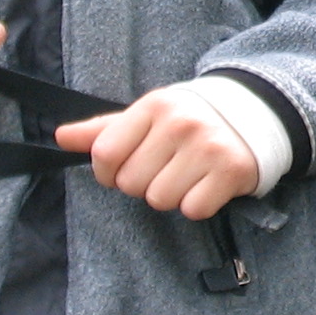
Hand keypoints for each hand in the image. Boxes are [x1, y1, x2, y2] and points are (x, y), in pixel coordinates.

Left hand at [55, 87, 259, 220]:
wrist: (255, 113)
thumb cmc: (189, 119)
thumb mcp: (148, 116)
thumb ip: (103, 130)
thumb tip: (61, 137)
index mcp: (153, 105)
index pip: (104, 154)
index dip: (108, 172)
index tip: (124, 167)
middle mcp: (180, 122)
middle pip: (131, 183)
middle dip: (144, 182)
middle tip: (166, 168)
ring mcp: (207, 146)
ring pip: (160, 199)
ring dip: (171, 195)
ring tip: (187, 174)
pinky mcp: (231, 170)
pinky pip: (193, 209)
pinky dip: (198, 203)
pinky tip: (206, 183)